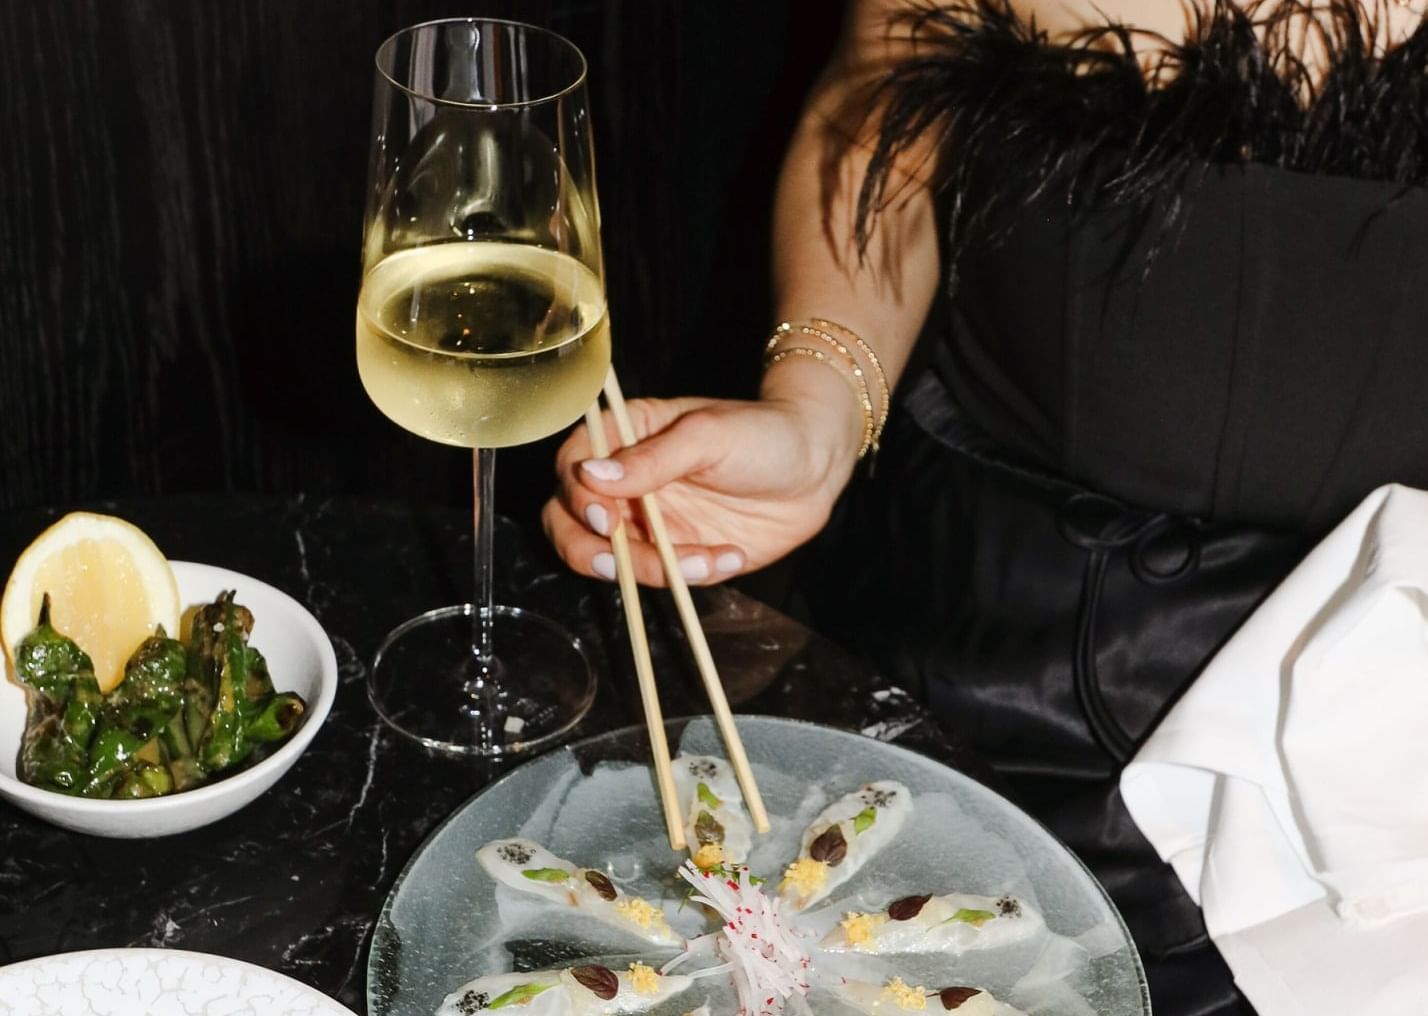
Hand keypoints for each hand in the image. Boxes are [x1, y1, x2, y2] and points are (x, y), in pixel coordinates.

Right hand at [543, 392, 860, 586]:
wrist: (817, 469)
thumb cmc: (764, 434)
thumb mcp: (710, 436)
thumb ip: (653, 458)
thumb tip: (591, 475)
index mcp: (626, 437)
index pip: (572, 466)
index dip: (576, 496)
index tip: (605, 518)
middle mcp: (627, 483)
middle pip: (569, 522)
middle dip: (590, 549)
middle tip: (624, 561)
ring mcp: (648, 522)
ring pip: (612, 559)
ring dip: (652, 570)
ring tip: (708, 557)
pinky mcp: (678, 553)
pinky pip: (663, 577)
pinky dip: (691, 576)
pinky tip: (730, 555)